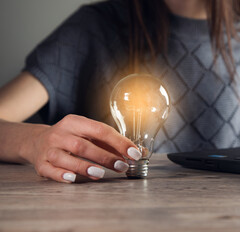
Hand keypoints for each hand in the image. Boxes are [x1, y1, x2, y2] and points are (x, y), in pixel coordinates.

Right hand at [22, 114, 141, 182]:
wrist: (36, 141)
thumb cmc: (72, 138)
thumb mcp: (89, 135)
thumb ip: (113, 144)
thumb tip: (141, 153)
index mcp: (75, 122)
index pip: (100, 130)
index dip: (118, 142)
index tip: (134, 153)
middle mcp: (60, 133)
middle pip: (83, 145)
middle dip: (104, 157)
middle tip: (122, 166)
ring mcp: (48, 149)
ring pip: (65, 158)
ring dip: (84, 167)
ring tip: (101, 174)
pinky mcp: (40, 164)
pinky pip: (50, 170)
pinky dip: (62, 175)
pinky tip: (73, 179)